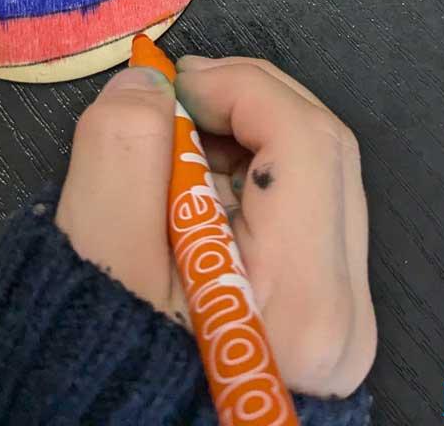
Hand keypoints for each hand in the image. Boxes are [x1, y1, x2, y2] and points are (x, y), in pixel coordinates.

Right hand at [55, 55, 376, 398]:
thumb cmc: (100, 362)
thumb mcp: (96, 251)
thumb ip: (121, 148)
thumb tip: (149, 81)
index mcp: (302, 300)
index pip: (305, 140)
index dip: (240, 86)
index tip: (174, 81)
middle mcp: (347, 310)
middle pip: (324, 148)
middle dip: (248, 100)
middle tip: (177, 96)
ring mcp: (346, 314)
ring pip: (320, 172)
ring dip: (251, 135)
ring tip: (178, 148)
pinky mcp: (330, 311)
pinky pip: (311, 208)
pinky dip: (258, 176)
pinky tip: (203, 186)